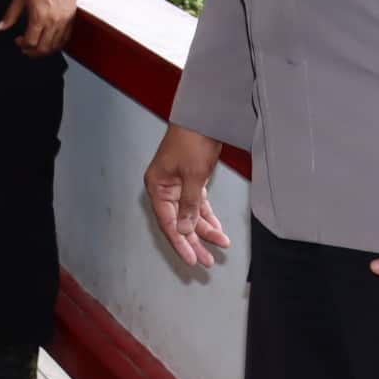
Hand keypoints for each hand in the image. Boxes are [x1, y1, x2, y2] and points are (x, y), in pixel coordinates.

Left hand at [0, 0, 78, 55]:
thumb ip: (11, 14)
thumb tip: (1, 26)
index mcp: (39, 16)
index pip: (31, 41)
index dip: (22, 45)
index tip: (18, 41)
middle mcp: (53, 21)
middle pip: (43, 48)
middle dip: (33, 53)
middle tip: (26, 49)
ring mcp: (64, 21)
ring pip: (55, 46)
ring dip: (45, 51)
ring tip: (37, 48)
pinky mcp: (71, 19)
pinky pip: (65, 38)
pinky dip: (57, 44)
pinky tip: (50, 42)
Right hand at [142, 125, 231, 268]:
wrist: (204, 117)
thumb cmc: (192, 142)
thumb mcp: (193, 176)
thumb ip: (189, 206)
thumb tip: (184, 230)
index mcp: (157, 186)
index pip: (168, 222)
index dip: (180, 242)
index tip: (192, 259)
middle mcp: (165, 188)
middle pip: (179, 222)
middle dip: (195, 241)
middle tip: (207, 261)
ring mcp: (178, 185)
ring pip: (190, 215)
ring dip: (205, 230)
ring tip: (221, 245)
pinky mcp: (191, 181)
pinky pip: (198, 205)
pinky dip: (208, 217)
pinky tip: (218, 230)